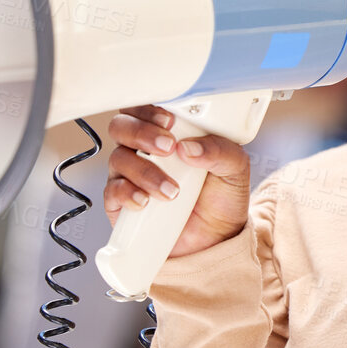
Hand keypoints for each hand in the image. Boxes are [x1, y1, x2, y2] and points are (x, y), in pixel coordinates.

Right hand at [105, 105, 253, 257]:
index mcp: (169, 132)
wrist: (216, 240)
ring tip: (172, 190)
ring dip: (145, 171)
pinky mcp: (121, 202)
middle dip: (142, 133)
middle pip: (121, 126)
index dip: (149, 108)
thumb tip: (190, 147)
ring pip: (118, 158)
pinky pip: (112, 191)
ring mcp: (130, 175)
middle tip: (167, 148)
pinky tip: (146, 202)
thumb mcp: (234, 170)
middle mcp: (143, 149)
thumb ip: (219, 150)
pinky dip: (128, 194)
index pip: (145, 107)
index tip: (169, 120)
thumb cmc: (221, 198)